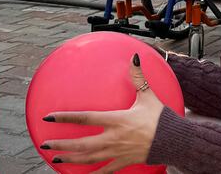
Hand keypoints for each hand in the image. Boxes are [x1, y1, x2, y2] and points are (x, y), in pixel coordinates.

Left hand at [41, 54, 164, 173]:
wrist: (175, 140)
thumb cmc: (161, 118)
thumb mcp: (148, 95)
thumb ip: (138, 77)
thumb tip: (134, 57)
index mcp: (117, 119)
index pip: (85, 118)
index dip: (66, 117)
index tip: (49, 117)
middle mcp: (113, 138)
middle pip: (81, 144)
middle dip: (62, 145)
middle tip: (45, 145)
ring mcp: (117, 152)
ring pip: (89, 159)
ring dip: (71, 159)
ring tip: (56, 160)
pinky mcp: (123, 162)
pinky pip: (104, 170)